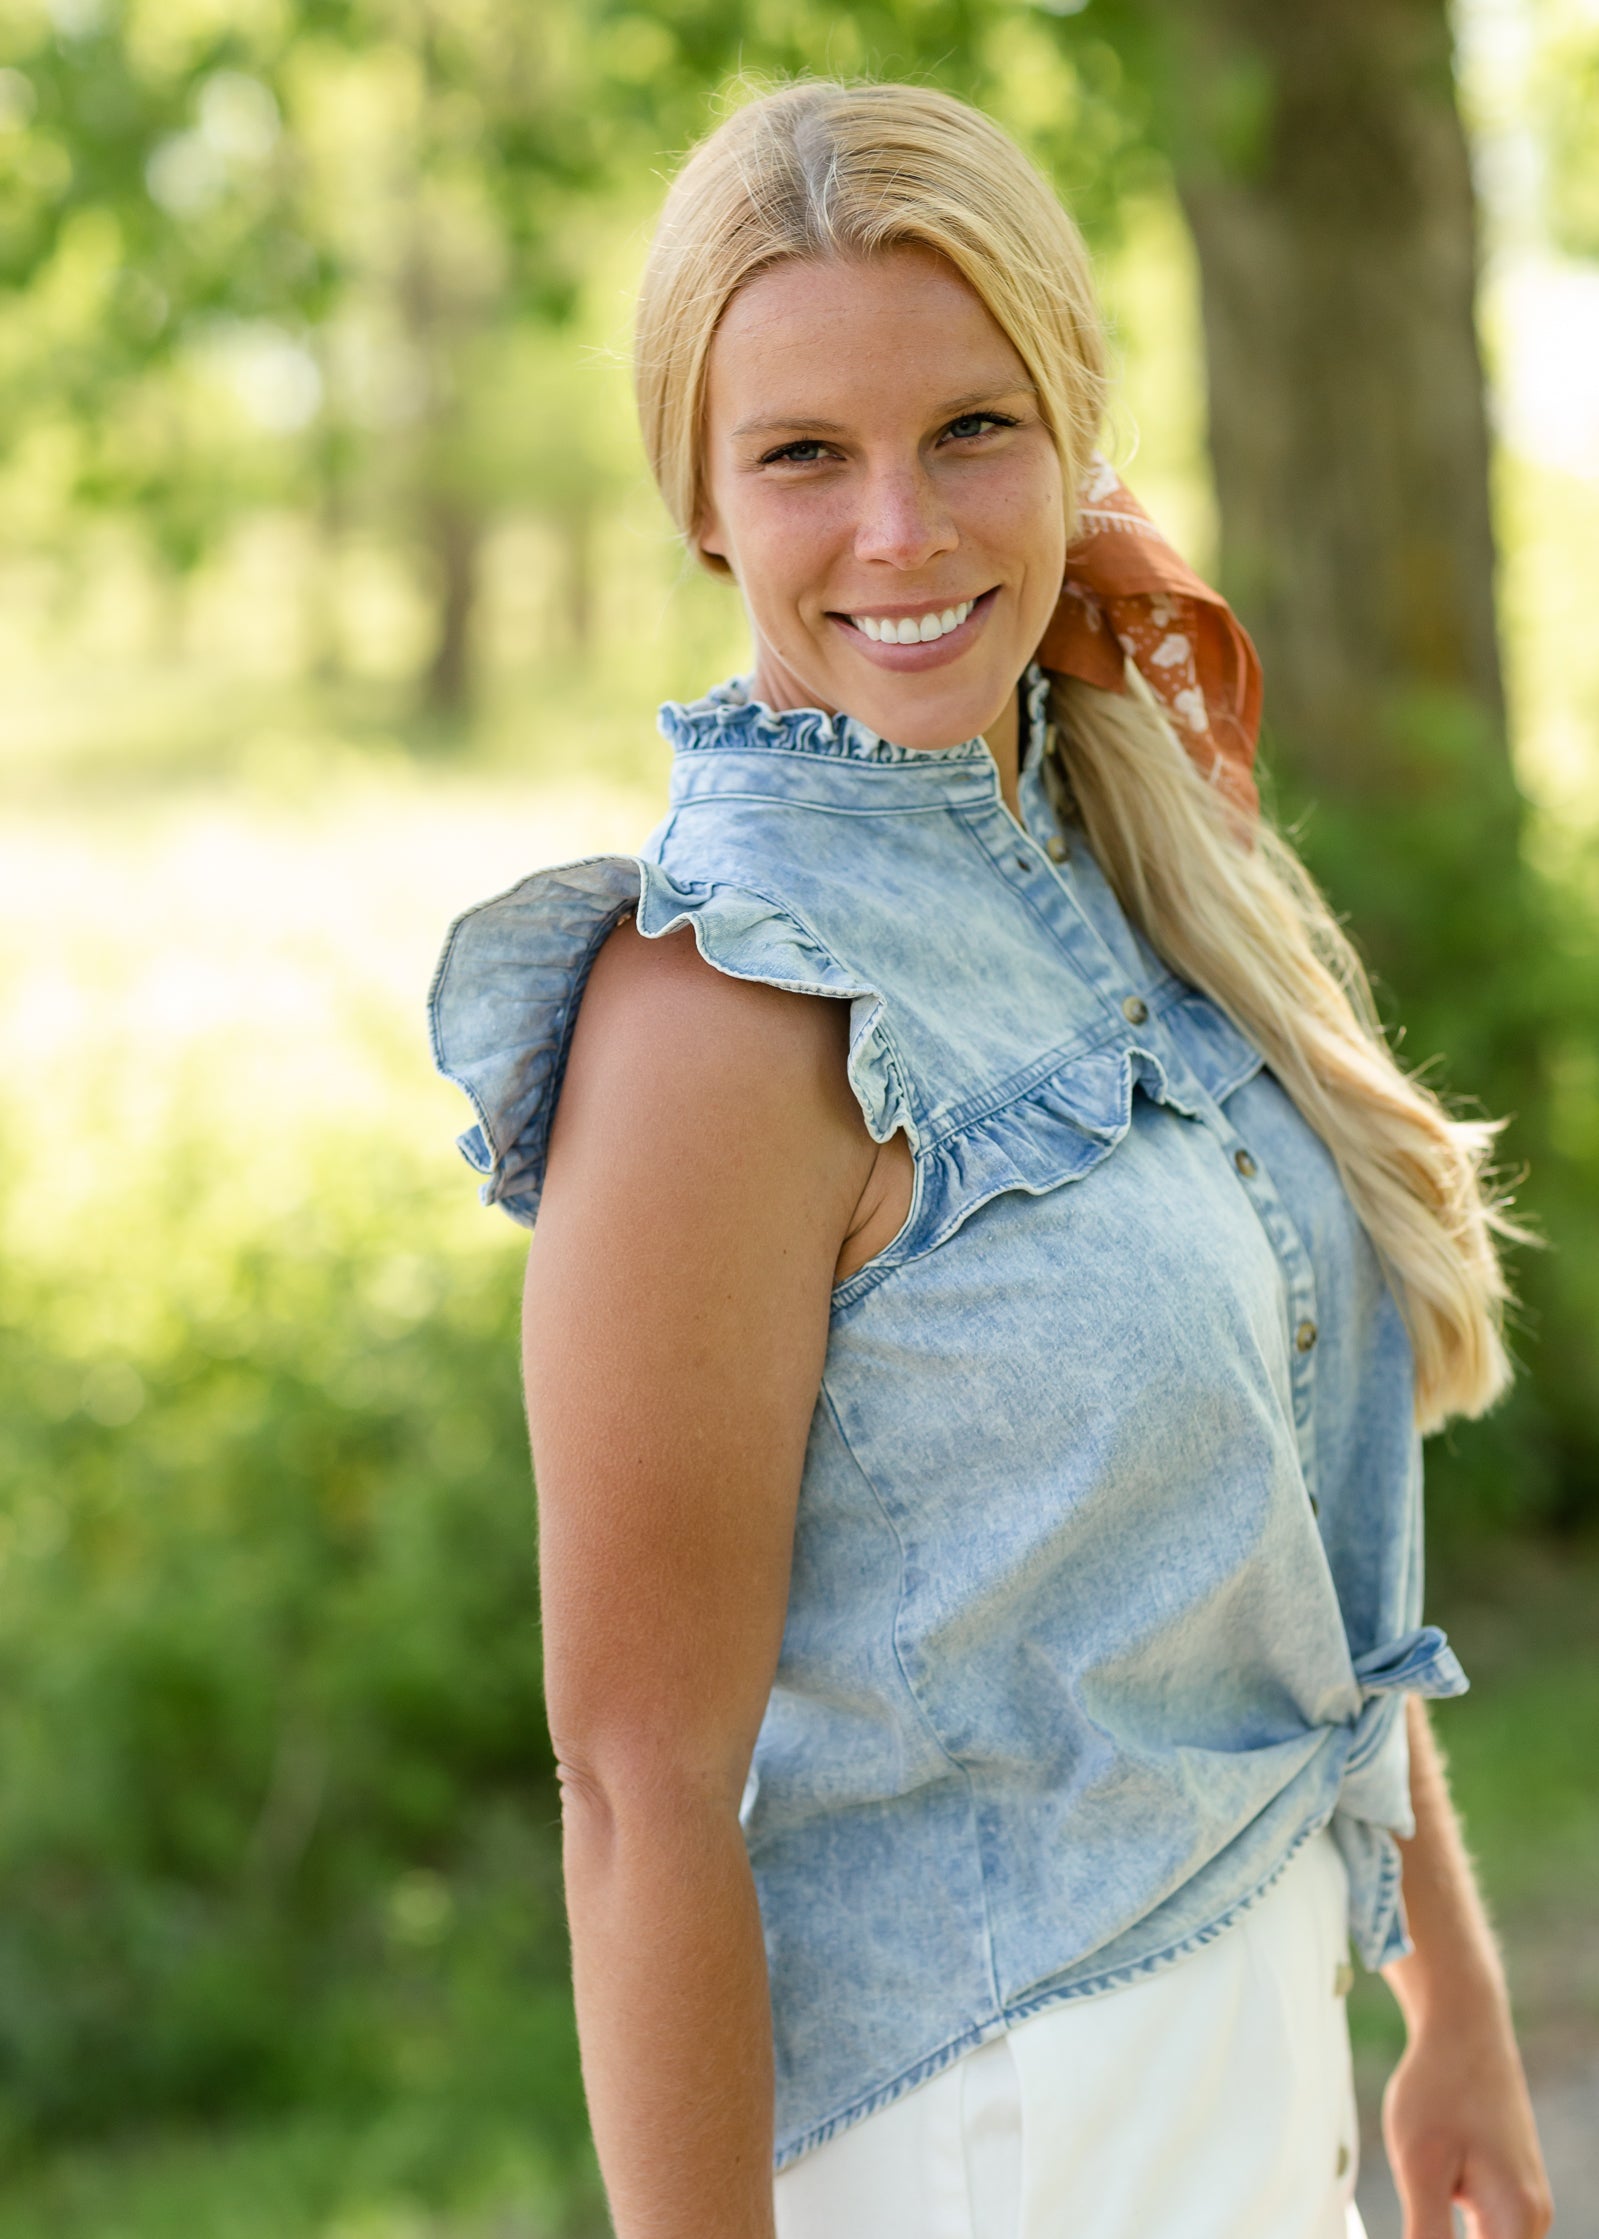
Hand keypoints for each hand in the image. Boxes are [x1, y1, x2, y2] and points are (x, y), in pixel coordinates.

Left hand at [1381, 2006, 1552, 2238]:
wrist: (1463, 2026)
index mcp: (1517, 2222)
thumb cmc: (1439, 2088)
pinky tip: (1424, 2228)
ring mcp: (1523, 2208)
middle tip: (1411, 2227)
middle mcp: (1531, 2222)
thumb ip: (1426, 2236)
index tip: (1417, 2234)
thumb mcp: (1421, 2166)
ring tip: (1419, 2211)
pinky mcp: (1506, 2194)